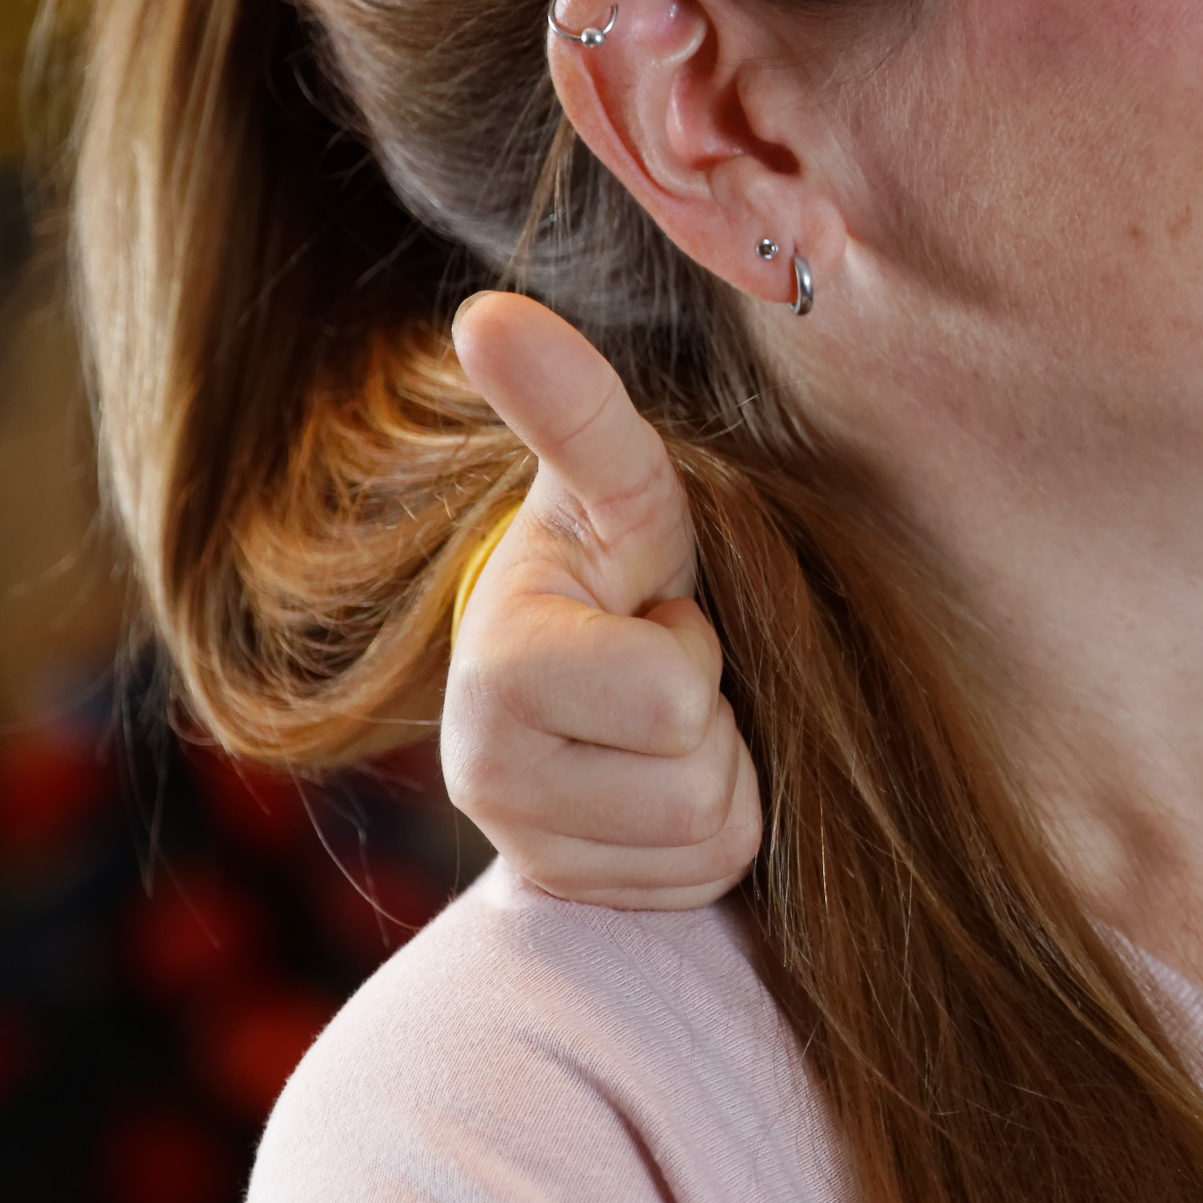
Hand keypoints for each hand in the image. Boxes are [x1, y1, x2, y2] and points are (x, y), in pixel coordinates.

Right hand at [437, 291, 760, 910]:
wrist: (591, 682)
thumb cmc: (627, 565)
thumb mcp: (620, 489)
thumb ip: (573, 409)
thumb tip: (487, 310)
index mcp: (499, 661)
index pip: (672, 690)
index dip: (691, 646)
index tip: (647, 608)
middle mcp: (483, 769)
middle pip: (700, 779)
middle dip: (717, 719)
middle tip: (667, 669)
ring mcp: (520, 843)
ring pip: (707, 838)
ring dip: (719, 777)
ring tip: (665, 724)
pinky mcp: (565, 891)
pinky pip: (699, 882)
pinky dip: (705, 839)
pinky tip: (658, 782)